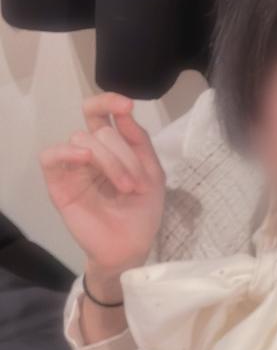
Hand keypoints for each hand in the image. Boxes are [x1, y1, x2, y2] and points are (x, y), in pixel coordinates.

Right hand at [40, 93, 165, 278]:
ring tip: (125, 187)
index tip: (126, 106)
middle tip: (136, 184)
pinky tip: (85, 159)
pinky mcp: (58, 184)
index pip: (100, 113)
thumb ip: (139, 141)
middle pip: (100, 132)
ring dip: (109, 160)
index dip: (108, 102)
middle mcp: (90, 153)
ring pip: (81, 141)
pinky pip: (51, 156)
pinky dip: (67, 152)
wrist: (130, 247)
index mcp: (112, 148)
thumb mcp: (152, 174)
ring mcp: (73, 167)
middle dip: (123, 155)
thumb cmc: (141, 213)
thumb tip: (125, 112)